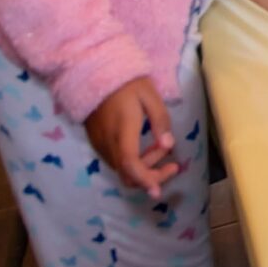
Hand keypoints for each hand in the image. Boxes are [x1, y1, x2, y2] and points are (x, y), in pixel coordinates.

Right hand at [84, 76, 180, 199]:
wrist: (94, 74)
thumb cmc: (127, 83)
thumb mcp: (150, 96)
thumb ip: (160, 121)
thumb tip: (169, 144)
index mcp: (123, 132)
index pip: (131, 165)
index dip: (145, 180)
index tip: (157, 192)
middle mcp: (108, 144)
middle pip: (128, 175)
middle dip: (151, 175)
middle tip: (173, 163)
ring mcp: (100, 145)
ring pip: (122, 170)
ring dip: (144, 167)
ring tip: (161, 146)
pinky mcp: (98, 143)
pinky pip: (117, 161)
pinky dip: (133, 162)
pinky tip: (146, 147)